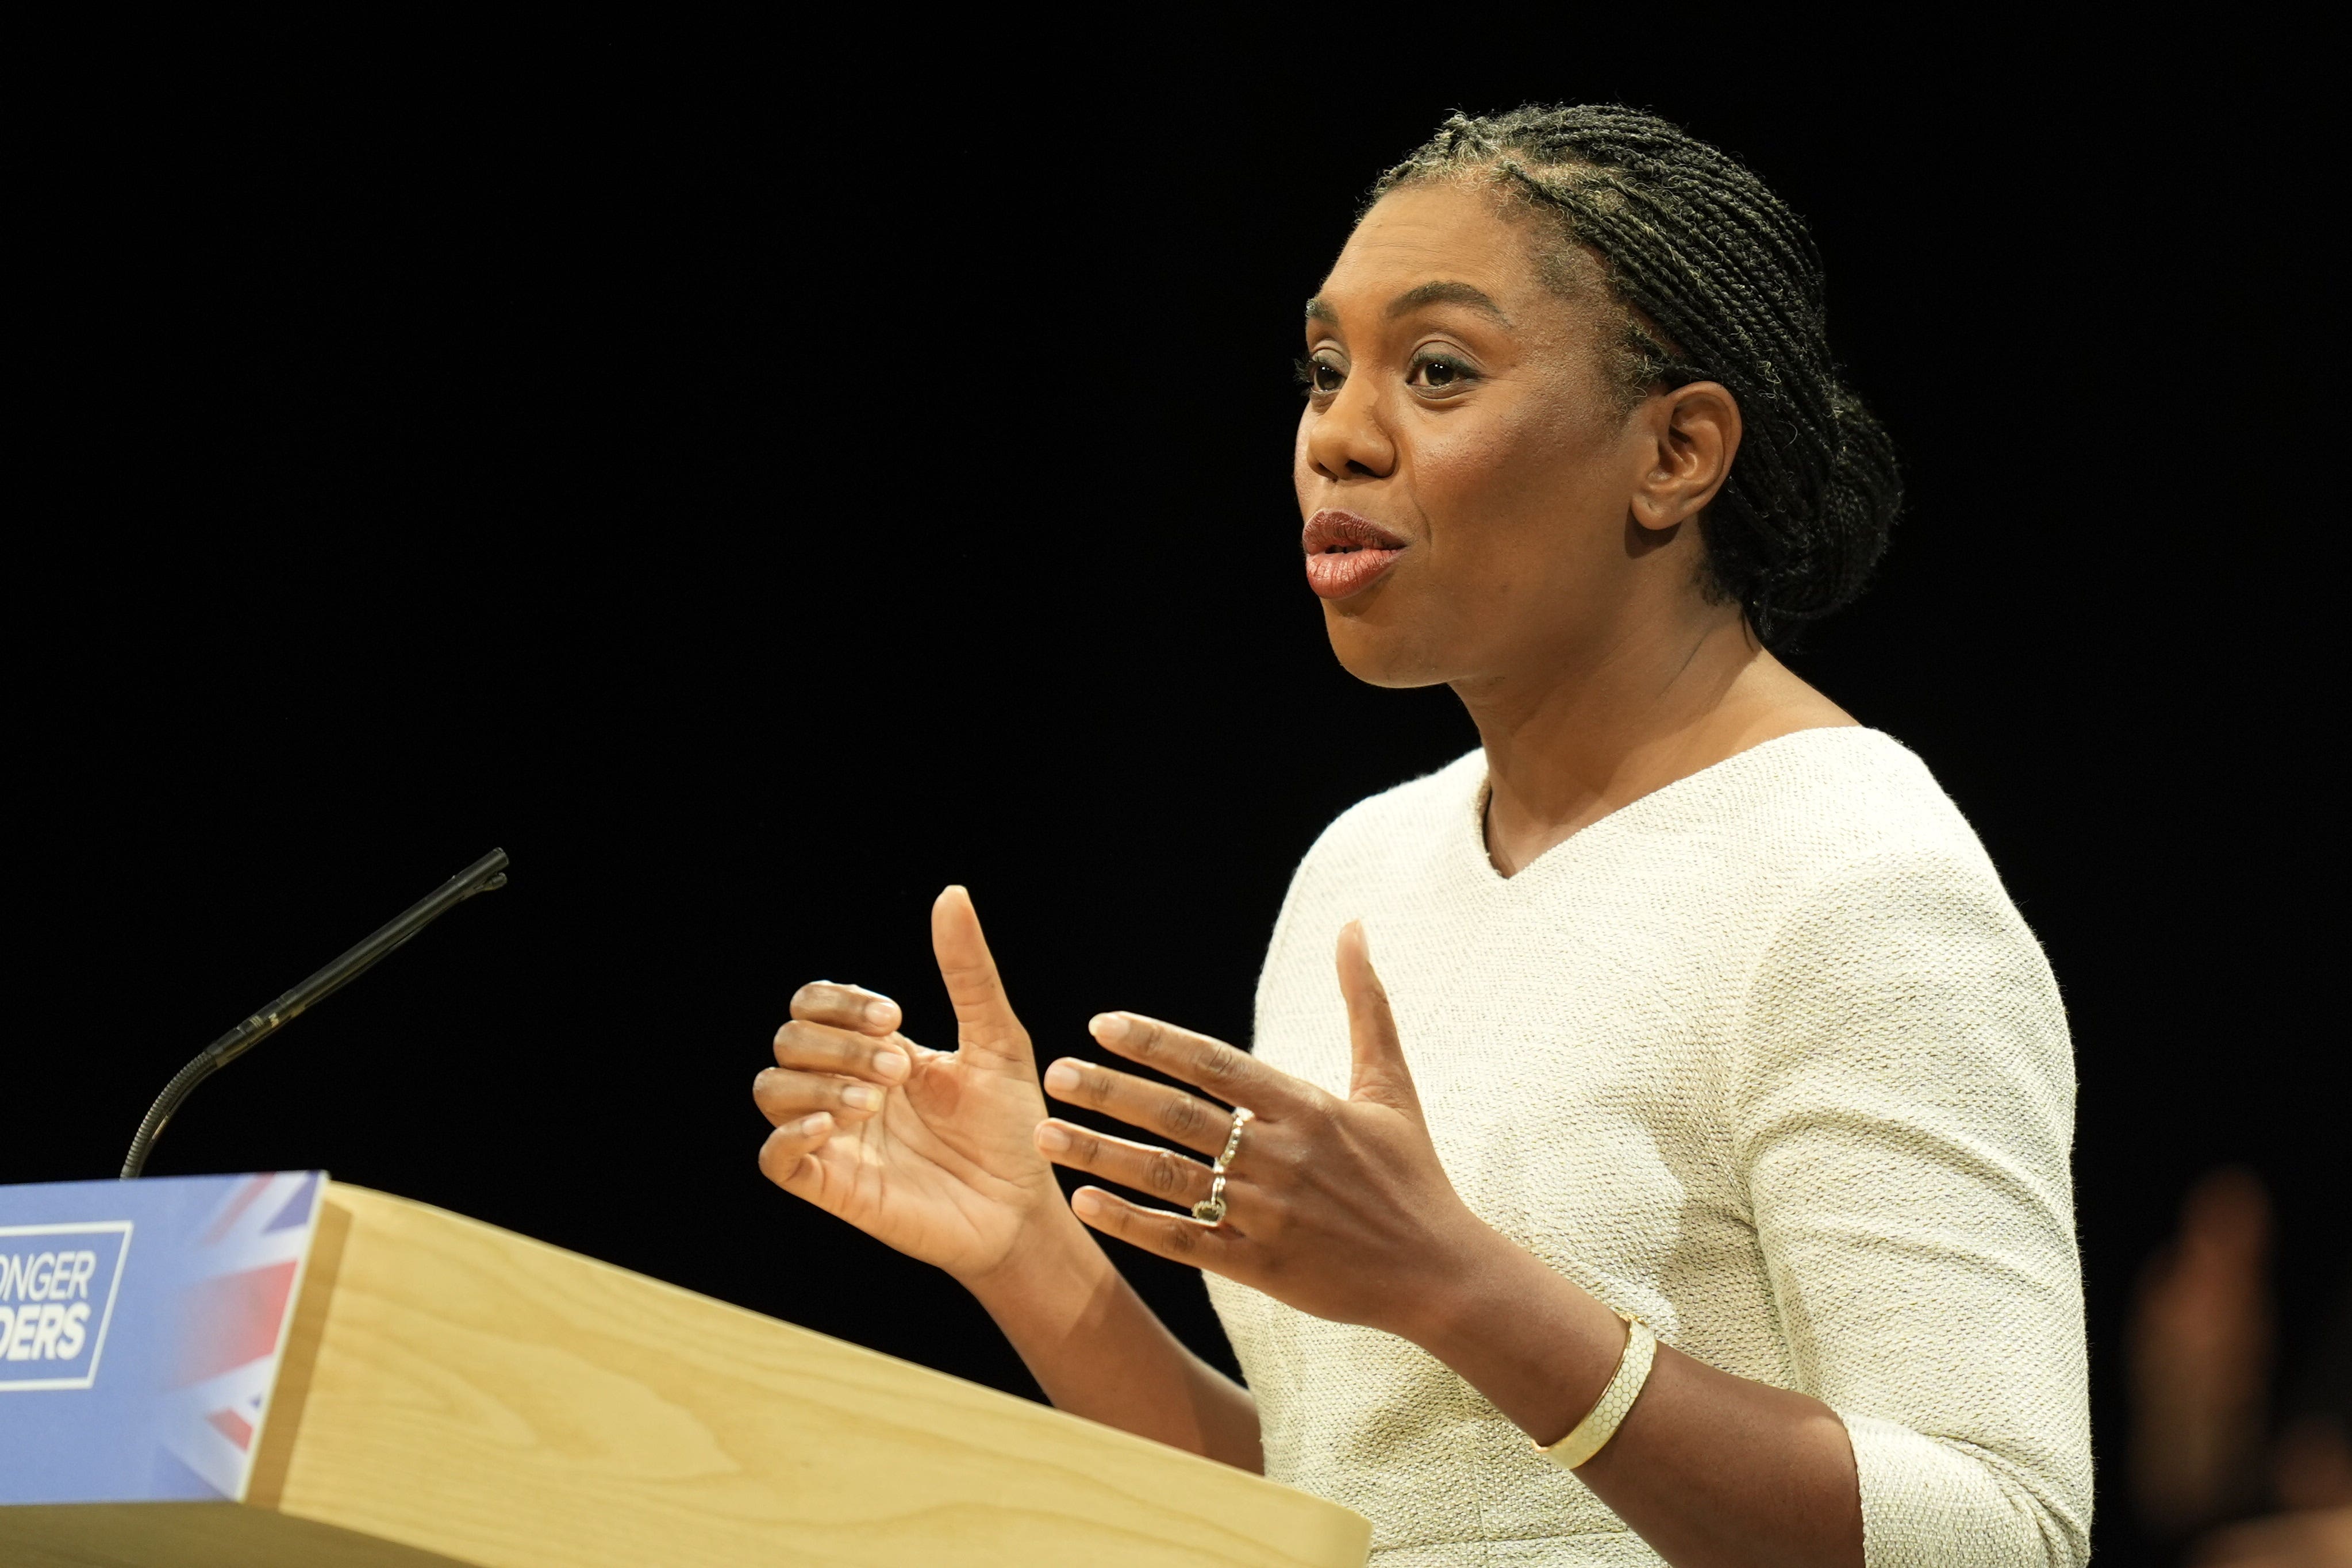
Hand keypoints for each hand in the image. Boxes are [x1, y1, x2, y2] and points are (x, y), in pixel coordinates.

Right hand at [754, 886, 1063, 1281]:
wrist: (1025, 1208)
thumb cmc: (1012, 1128)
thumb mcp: (998, 1040)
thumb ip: (969, 972)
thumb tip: (952, 894)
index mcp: (877, 1050)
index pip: (814, 1004)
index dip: (839, 1001)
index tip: (895, 1017)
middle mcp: (846, 1088)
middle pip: (789, 1040)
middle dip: (838, 1042)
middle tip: (900, 1067)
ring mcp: (835, 1139)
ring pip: (770, 1090)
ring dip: (815, 1082)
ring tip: (874, 1100)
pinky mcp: (832, 1188)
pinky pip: (773, 1158)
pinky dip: (790, 1134)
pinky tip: (834, 1123)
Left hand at [1032, 920, 1486, 1334]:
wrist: (1439, 1271)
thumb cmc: (1410, 1173)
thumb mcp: (1391, 1083)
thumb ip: (1365, 1003)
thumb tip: (1354, 926)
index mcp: (1308, 1107)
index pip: (1216, 1064)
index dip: (1157, 1043)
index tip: (1102, 1024)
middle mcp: (1282, 1156)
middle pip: (1181, 1118)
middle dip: (1112, 1093)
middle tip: (1054, 1074)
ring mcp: (1269, 1215)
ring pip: (1170, 1180)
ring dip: (1102, 1156)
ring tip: (1044, 1137)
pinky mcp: (1262, 1266)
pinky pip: (1183, 1242)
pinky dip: (1131, 1224)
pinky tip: (1083, 1204)